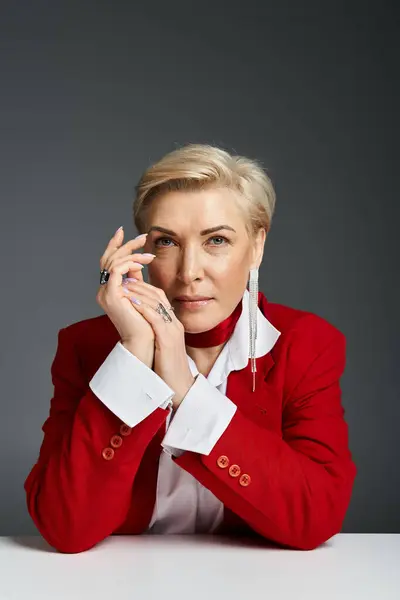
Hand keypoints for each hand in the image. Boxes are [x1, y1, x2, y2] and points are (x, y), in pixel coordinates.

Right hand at [96, 227, 156, 366]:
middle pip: (109, 259)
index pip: (109, 262)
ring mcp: (105, 293)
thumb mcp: (140, 294)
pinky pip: (117, 271)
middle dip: (125, 245)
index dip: (115, 245)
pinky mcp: (111, 295)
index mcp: (110, 290)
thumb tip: (137, 262)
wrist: (145, 340)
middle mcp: (104, 291)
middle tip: (143, 236)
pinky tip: (142, 263)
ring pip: (114, 263)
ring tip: (149, 255)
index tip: (123, 231)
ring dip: (133, 254)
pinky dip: (129, 264)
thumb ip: (135, 279)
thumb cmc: (146, 320)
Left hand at [121, 279, 195, 407]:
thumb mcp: (161, 346)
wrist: (180, 388)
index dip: (144, 288)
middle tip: (123, 280)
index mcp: (173, 325)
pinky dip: (143, 308)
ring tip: (123, 287)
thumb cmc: (168, 370)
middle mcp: (175, 324)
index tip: (128, 283)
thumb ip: (155, 333)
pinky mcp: (168, 340)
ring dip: (138, 293)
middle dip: (140, 286)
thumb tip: (141, 327)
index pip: (160, 298)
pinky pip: (156, 318)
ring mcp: (173, 331)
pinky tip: (132, 302)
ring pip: (156, 304)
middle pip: (158, 297)